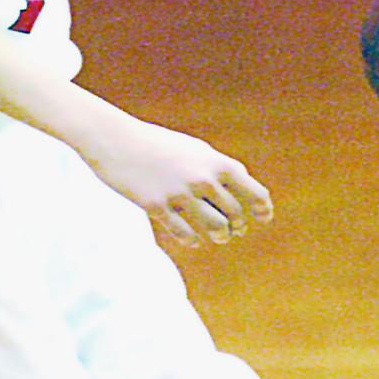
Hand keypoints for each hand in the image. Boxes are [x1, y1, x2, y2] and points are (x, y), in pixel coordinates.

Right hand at [75, 110, 273, 249]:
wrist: (116, 139)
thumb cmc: (158, 145)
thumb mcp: (194, 150)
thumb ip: (217, 169)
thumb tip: (239, 193)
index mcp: (215, 162)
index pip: (253, 191)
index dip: (262, 208)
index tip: (262, 218)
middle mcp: (202, 178)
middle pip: (234, 214)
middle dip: (237, 226)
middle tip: (233, 230)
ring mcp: (179, 193)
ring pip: (215, 227)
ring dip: (220, 236)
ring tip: (219, 237)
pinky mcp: (156, 206)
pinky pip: (185, 234)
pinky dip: (193, 240)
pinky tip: (192, 238)